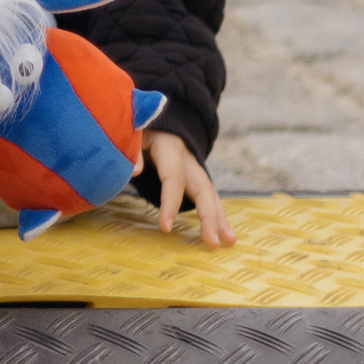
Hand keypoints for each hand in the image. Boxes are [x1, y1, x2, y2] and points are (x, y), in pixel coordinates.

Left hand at [134, 129, 236, 247]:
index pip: (173, 178)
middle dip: (209, 216)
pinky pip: (208, 197)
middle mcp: (189, 161)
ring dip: (220, 219)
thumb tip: (134, 172)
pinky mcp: (196, 178)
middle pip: (203, 189)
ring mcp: (196, 170)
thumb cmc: (142, 130)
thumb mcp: (134, 135)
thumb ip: (133, 152)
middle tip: (212, 242)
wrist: (159, 121)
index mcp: (170, 148)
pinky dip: (217, 215)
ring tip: (229, 241)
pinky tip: (223, 233)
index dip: (170, 202)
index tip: (166, 227)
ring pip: (211, 194)